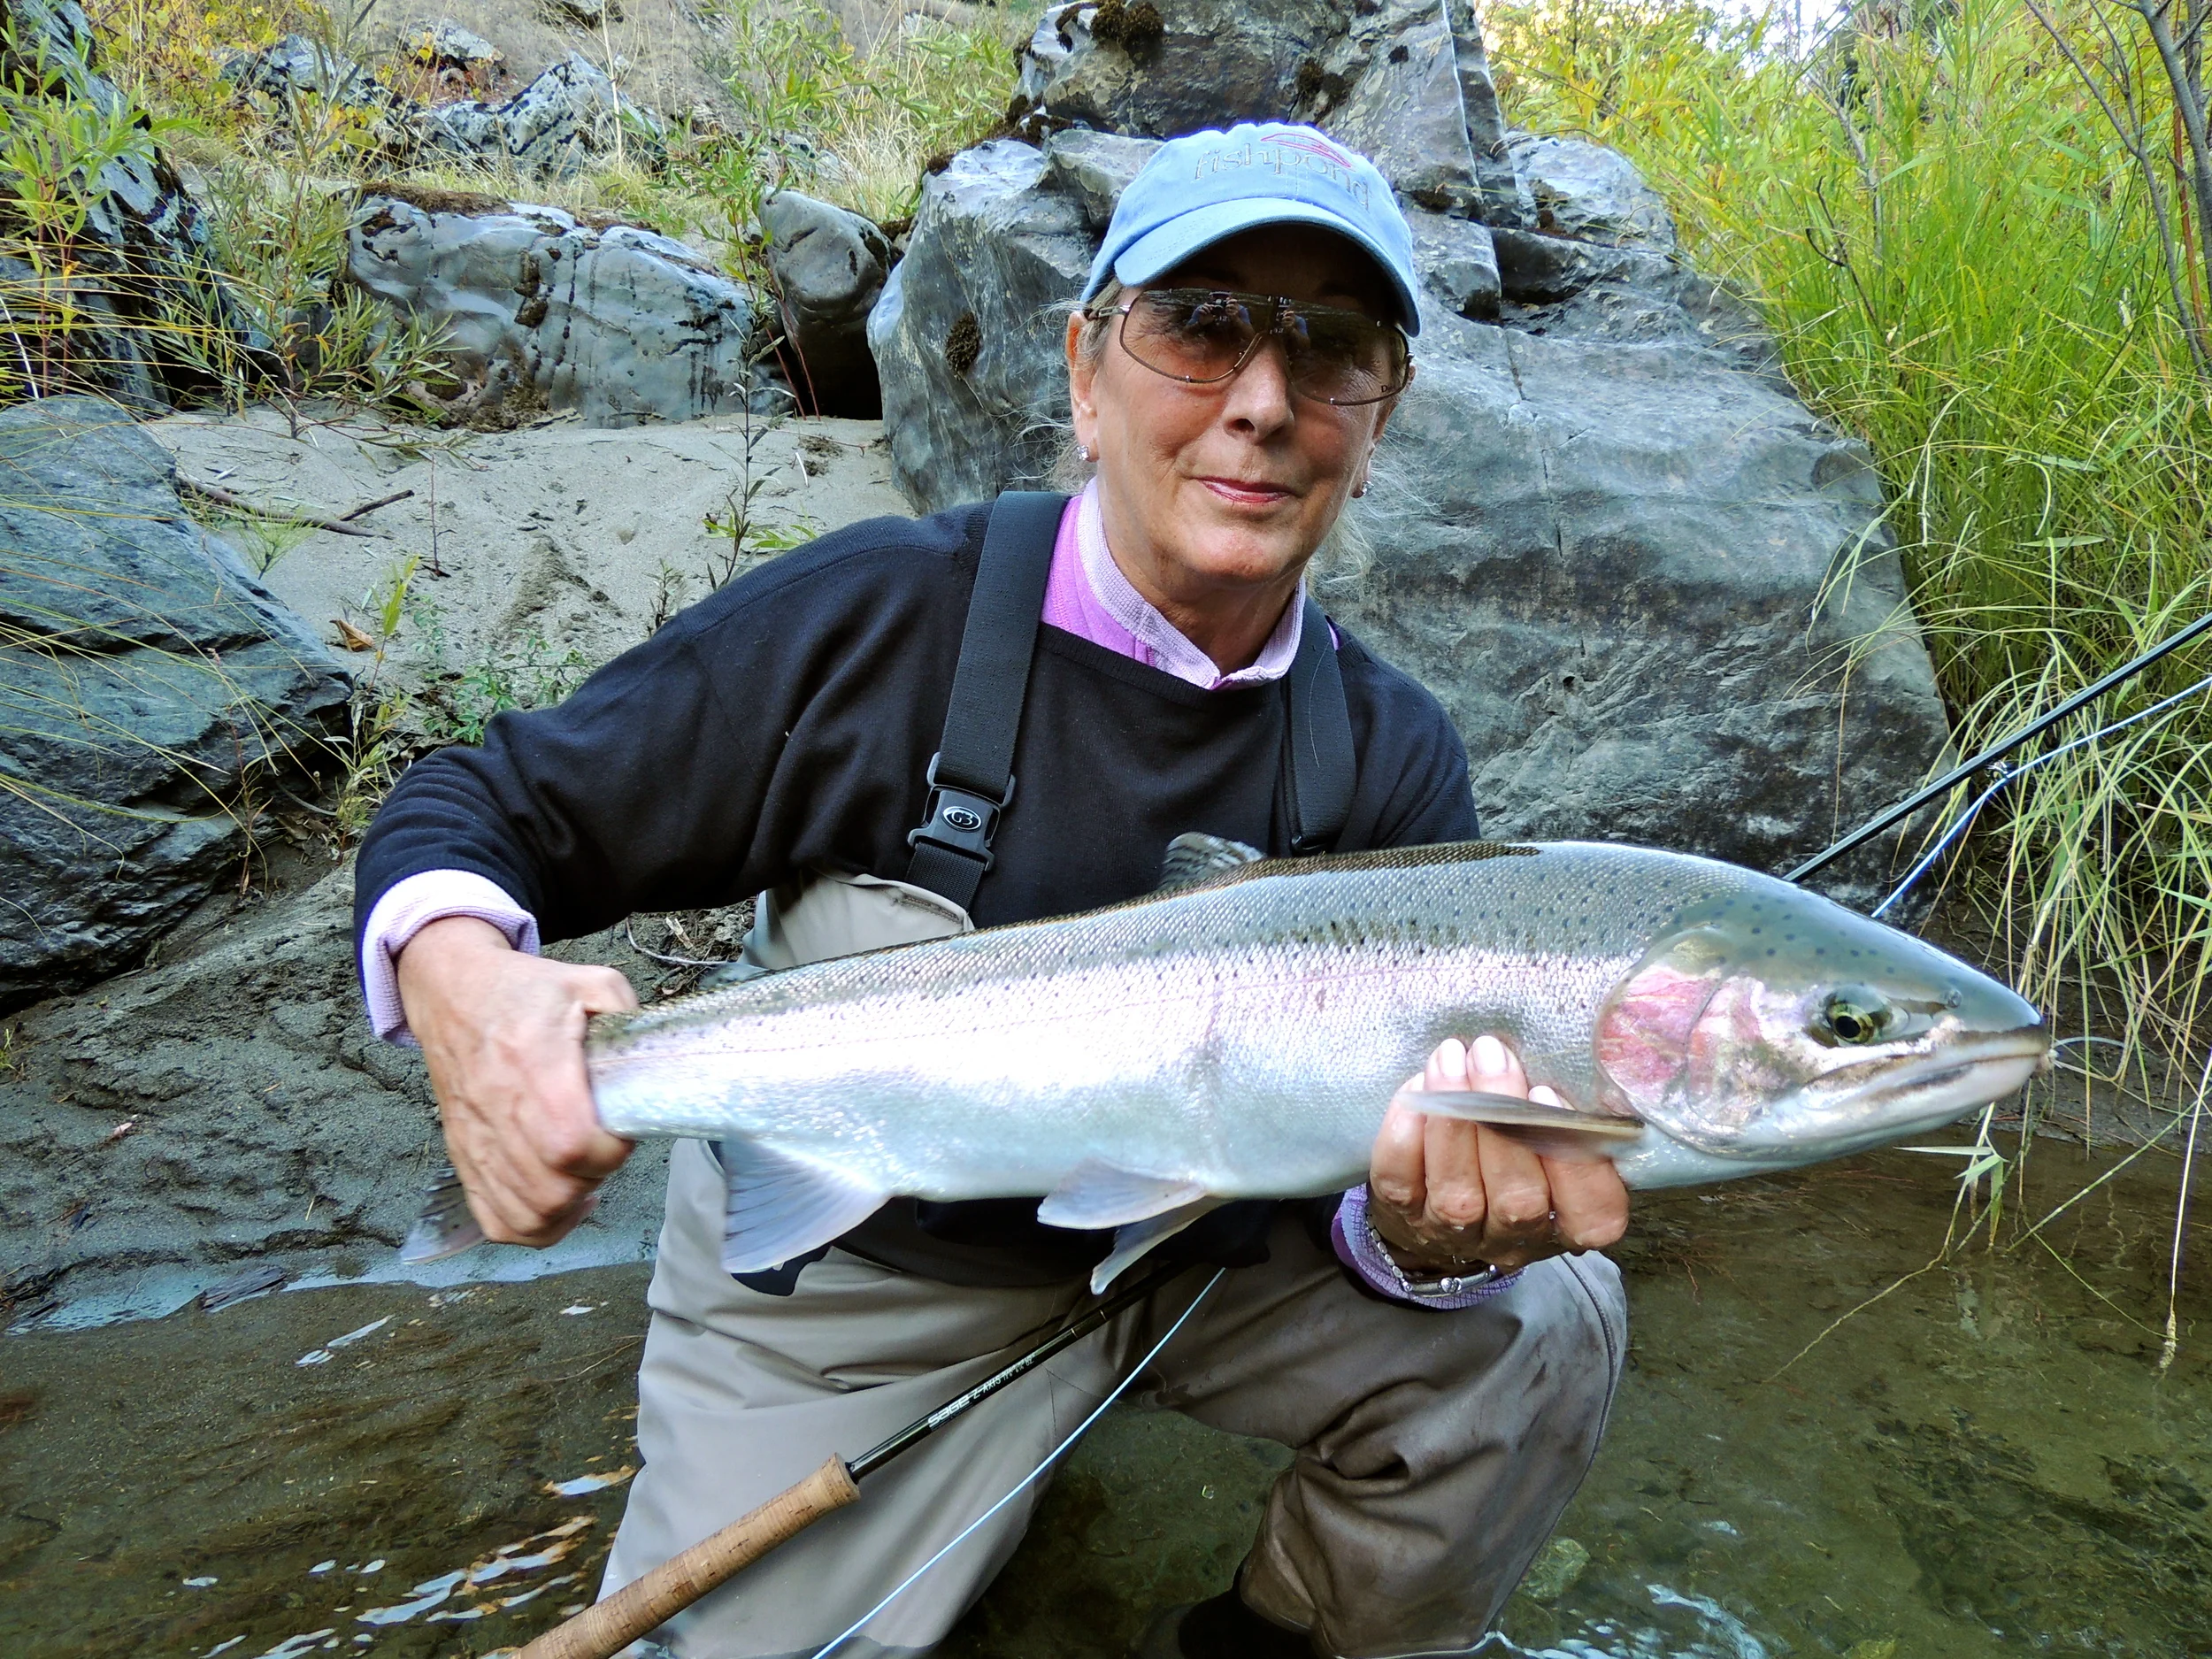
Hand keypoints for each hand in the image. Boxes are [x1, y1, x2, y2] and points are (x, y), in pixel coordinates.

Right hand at [396, 916, 638, 1247]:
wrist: (453, 994)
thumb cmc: (522, 992)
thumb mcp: (590, 983)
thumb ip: (630, 1018)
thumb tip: (655, 1059)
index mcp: (533, 1067)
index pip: (571, 1144)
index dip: (609, 1150)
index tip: (622, 1129)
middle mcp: (499, 1113)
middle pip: (551, 1190)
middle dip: (593, 1178)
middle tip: (606, 1148)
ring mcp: (477, 1142)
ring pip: (526, 1214)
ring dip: (568, 1209)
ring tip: (586, 1177)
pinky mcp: (465, 1157)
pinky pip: (496, 1219)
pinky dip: (533, 1226)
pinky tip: (559, 1202)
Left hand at [1366, 1034, 1628, 1274]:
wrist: (1433, 1197)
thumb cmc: (1511, 1150)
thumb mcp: (1550, 1139)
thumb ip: (1563, 1117)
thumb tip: (1568, 1059)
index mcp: (1566, 1221)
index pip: (1593, 1216)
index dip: (1578, 1165)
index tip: (1550, 1095)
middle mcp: (1515, 1237)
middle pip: (1518, 1199)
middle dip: (1504, 1118)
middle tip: (1490, 1053)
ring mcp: (1457, 1233)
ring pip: (1458, 1193)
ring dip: (1453, 1119)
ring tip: (1450, 1059)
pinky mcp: (1404, 1216)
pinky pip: (1402, 1182)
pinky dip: (1406, 1133)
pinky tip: (1416, 1091)